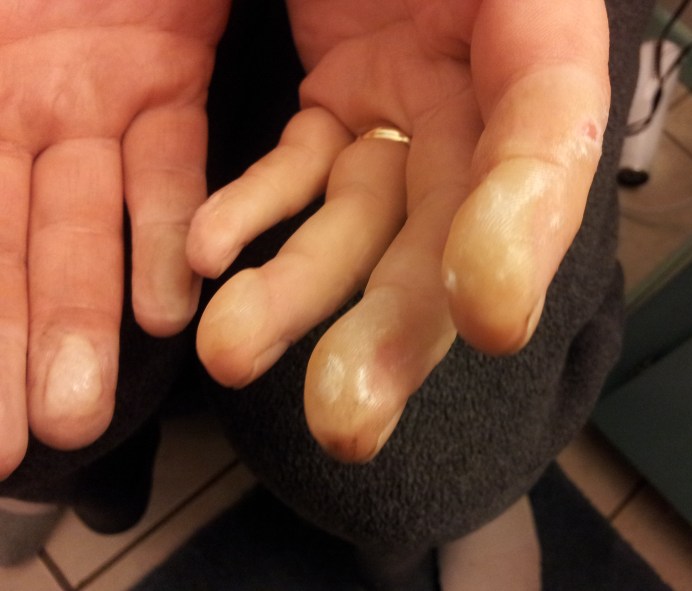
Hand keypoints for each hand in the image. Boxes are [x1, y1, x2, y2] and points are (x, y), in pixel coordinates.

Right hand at [0, 0, 229, 476]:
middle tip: (8, 452)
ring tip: (79, 413)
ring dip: (78, 315)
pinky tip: (170, 307)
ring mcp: (87, 93)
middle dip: (5, 340)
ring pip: (79, 223)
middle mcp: (11, 106)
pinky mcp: (166, 72)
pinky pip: (166, 162)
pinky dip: (161, 231)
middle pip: (3, 243)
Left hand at [188, 0, 608, 461]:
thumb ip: (523, 32)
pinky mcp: (341, 107)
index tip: (491, 320)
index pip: (549, 140)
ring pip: (357, 224)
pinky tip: (206, 256)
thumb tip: (535, 152)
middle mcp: (479, 95)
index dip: (523, 229)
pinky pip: (295, 171)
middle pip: (447, 229)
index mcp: (538, 36)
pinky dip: (252, 214)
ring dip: (295, 294)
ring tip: (233, 354)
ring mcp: (407, 110)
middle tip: (344, 421)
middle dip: (396, 329)